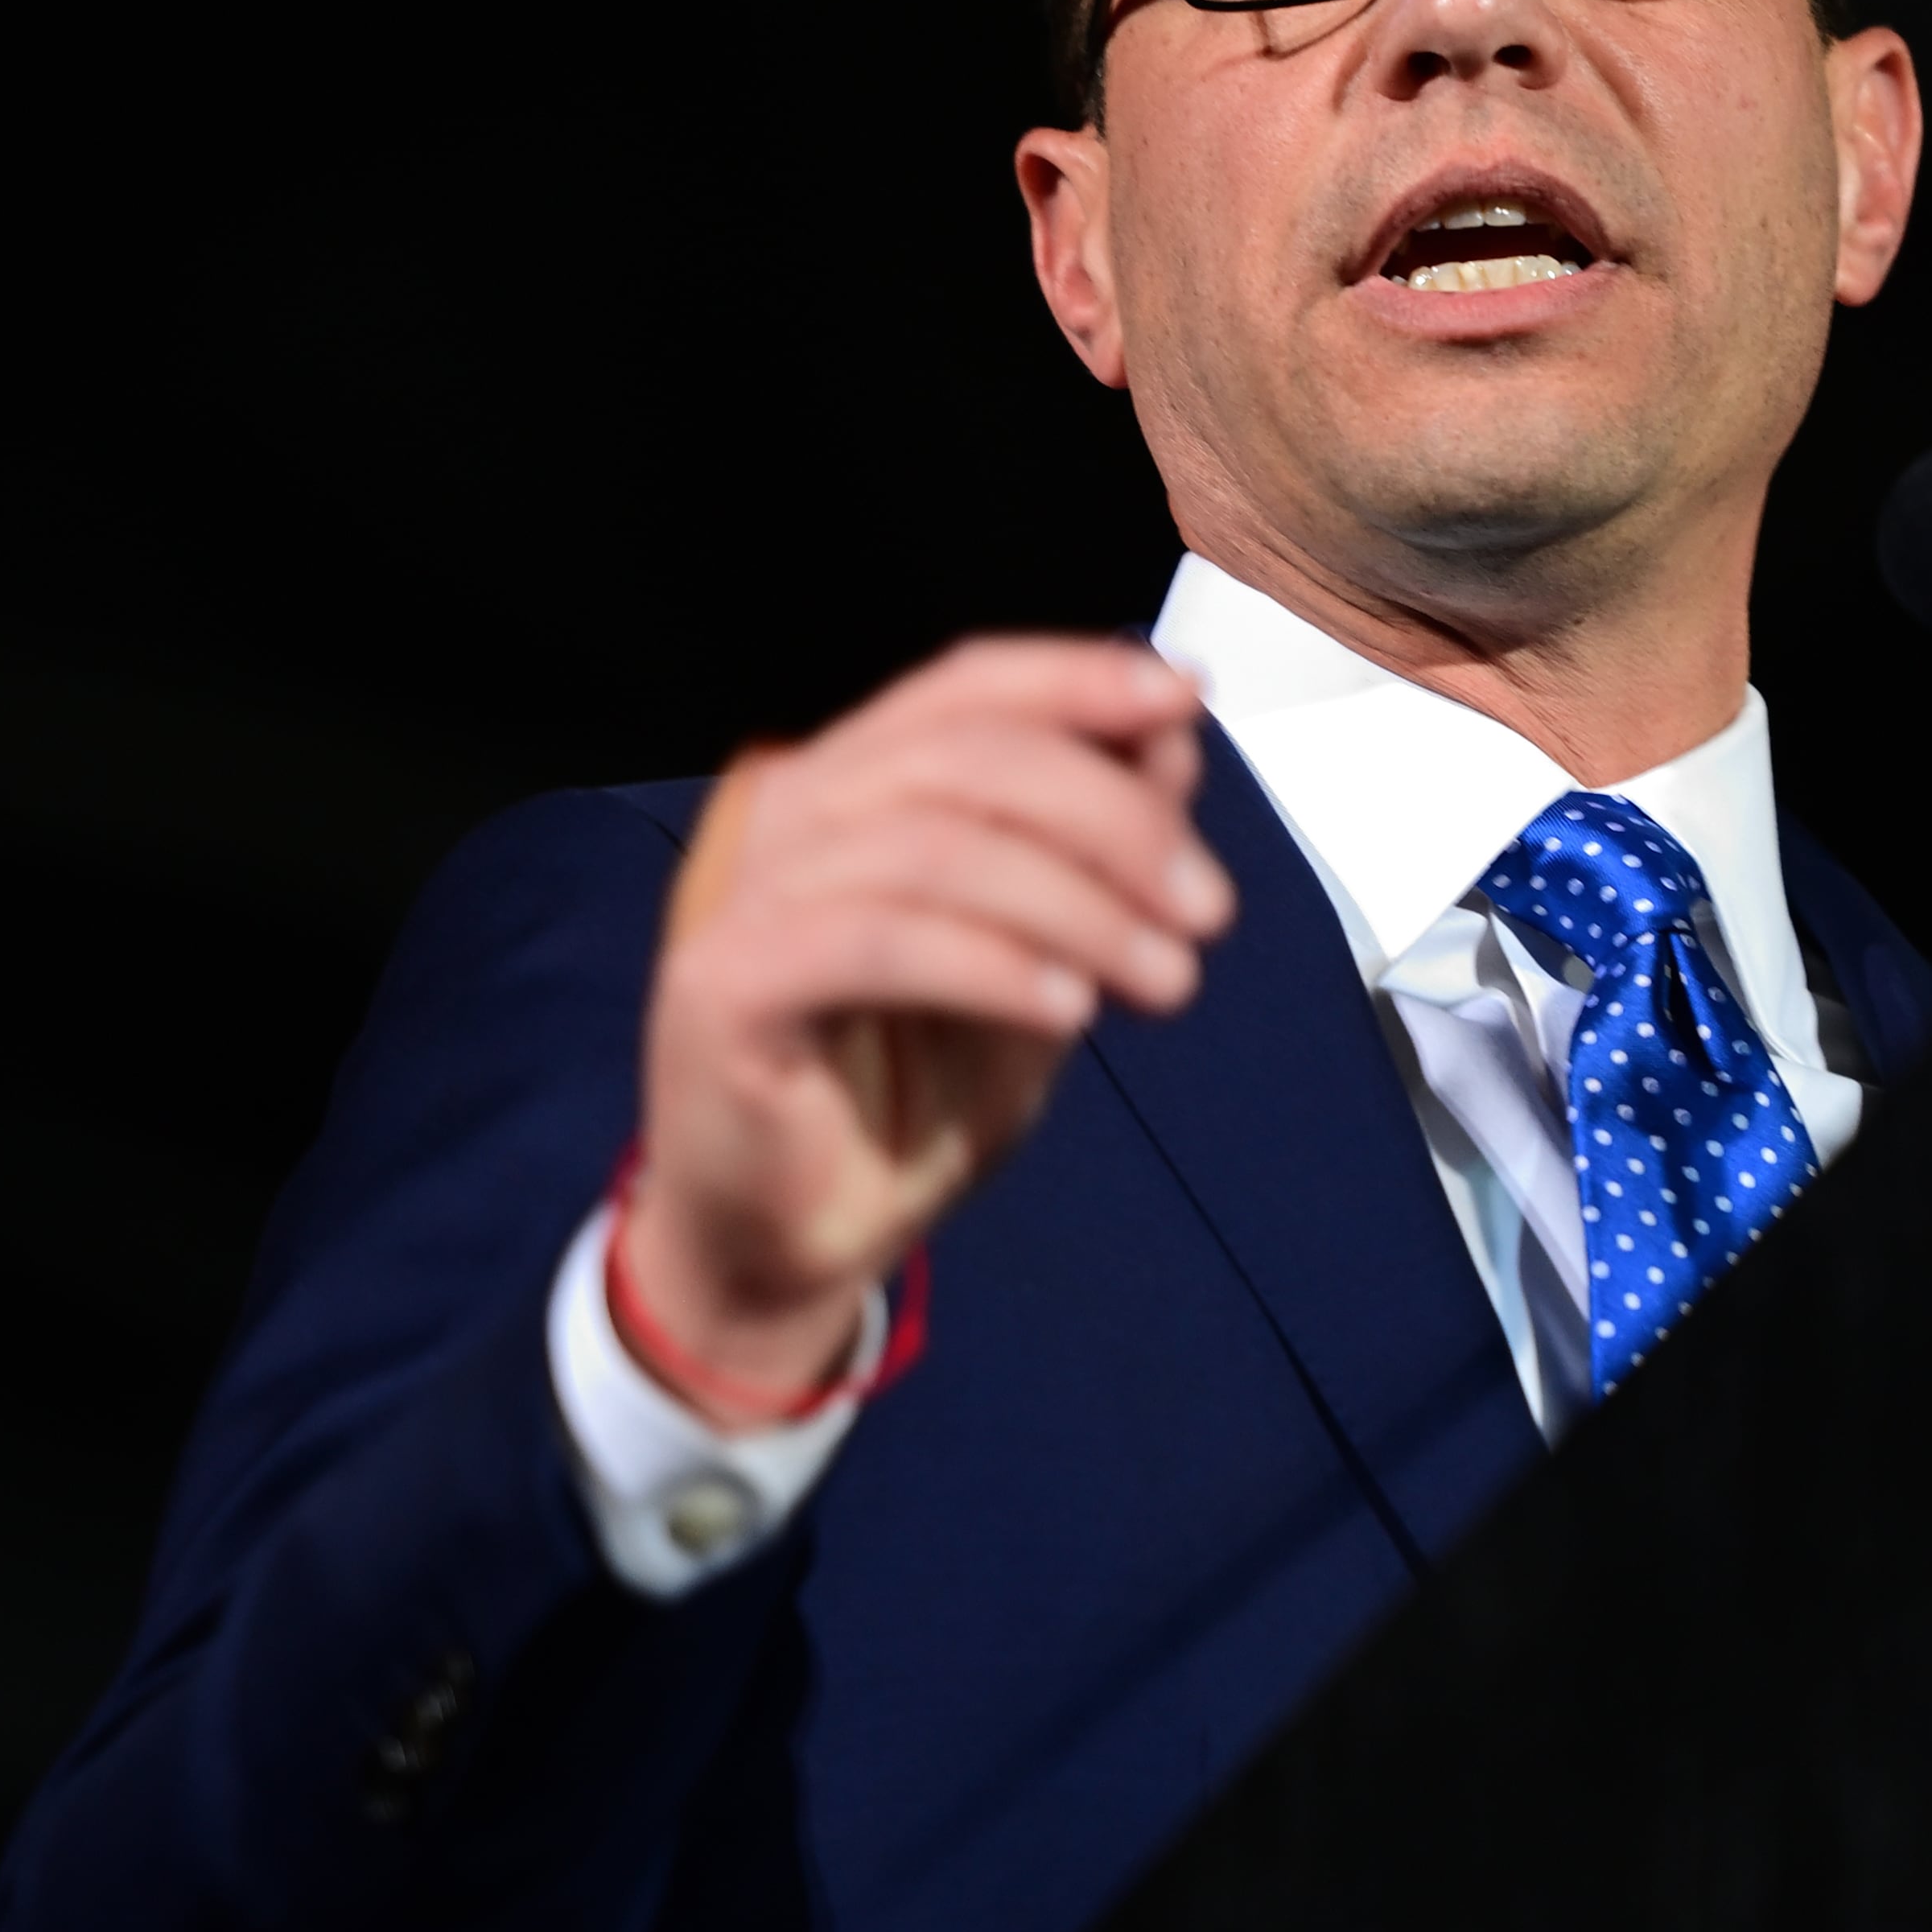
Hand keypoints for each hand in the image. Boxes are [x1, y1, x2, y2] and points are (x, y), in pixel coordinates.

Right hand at [618, 637, 1233, 1426]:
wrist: (793, 1252)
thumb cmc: (906, 1101)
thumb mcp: (1041, 963)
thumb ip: (1093, 853)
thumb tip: (1173, 739)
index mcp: (856, 785)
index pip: (963, 684)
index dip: (1076, 679)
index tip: (1187, 704)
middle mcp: (792, 814)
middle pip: (965, 753)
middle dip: (1112, 818)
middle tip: (1206, 910)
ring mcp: (747, 894)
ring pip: (933, 844)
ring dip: (1077, 904)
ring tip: (1166, 979)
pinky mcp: (724, 982)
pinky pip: (875, 939)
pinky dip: (989, 964)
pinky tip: (1069, 1009)